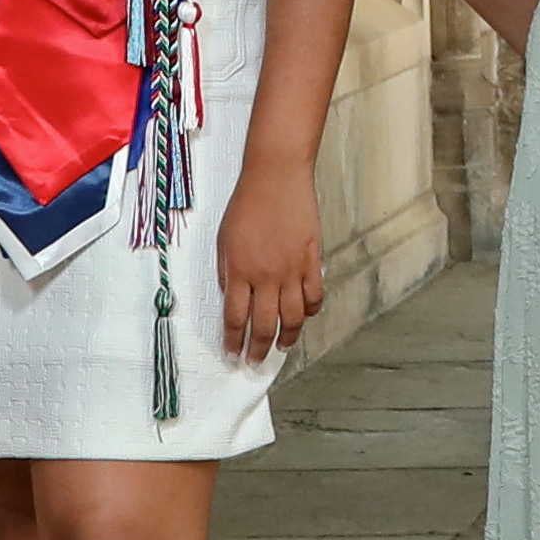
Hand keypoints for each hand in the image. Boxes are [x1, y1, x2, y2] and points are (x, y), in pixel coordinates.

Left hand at [219, 166, 324, 364]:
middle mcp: (266, 276)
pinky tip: (305, 316)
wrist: (276, 178)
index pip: (236, 318)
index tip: (232, 354)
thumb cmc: (246, 205)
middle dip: (258, 349)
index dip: (234, 341)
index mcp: (239, 271)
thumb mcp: (224, 241)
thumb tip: (233, 299)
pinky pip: (315, 295)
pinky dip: (311, 311)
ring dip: (288, 337)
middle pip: (264, 325)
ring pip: (293, 317)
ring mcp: (292, 270)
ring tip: (282, 347)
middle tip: (255, 361)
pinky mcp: (312, 260)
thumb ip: (228, 273)